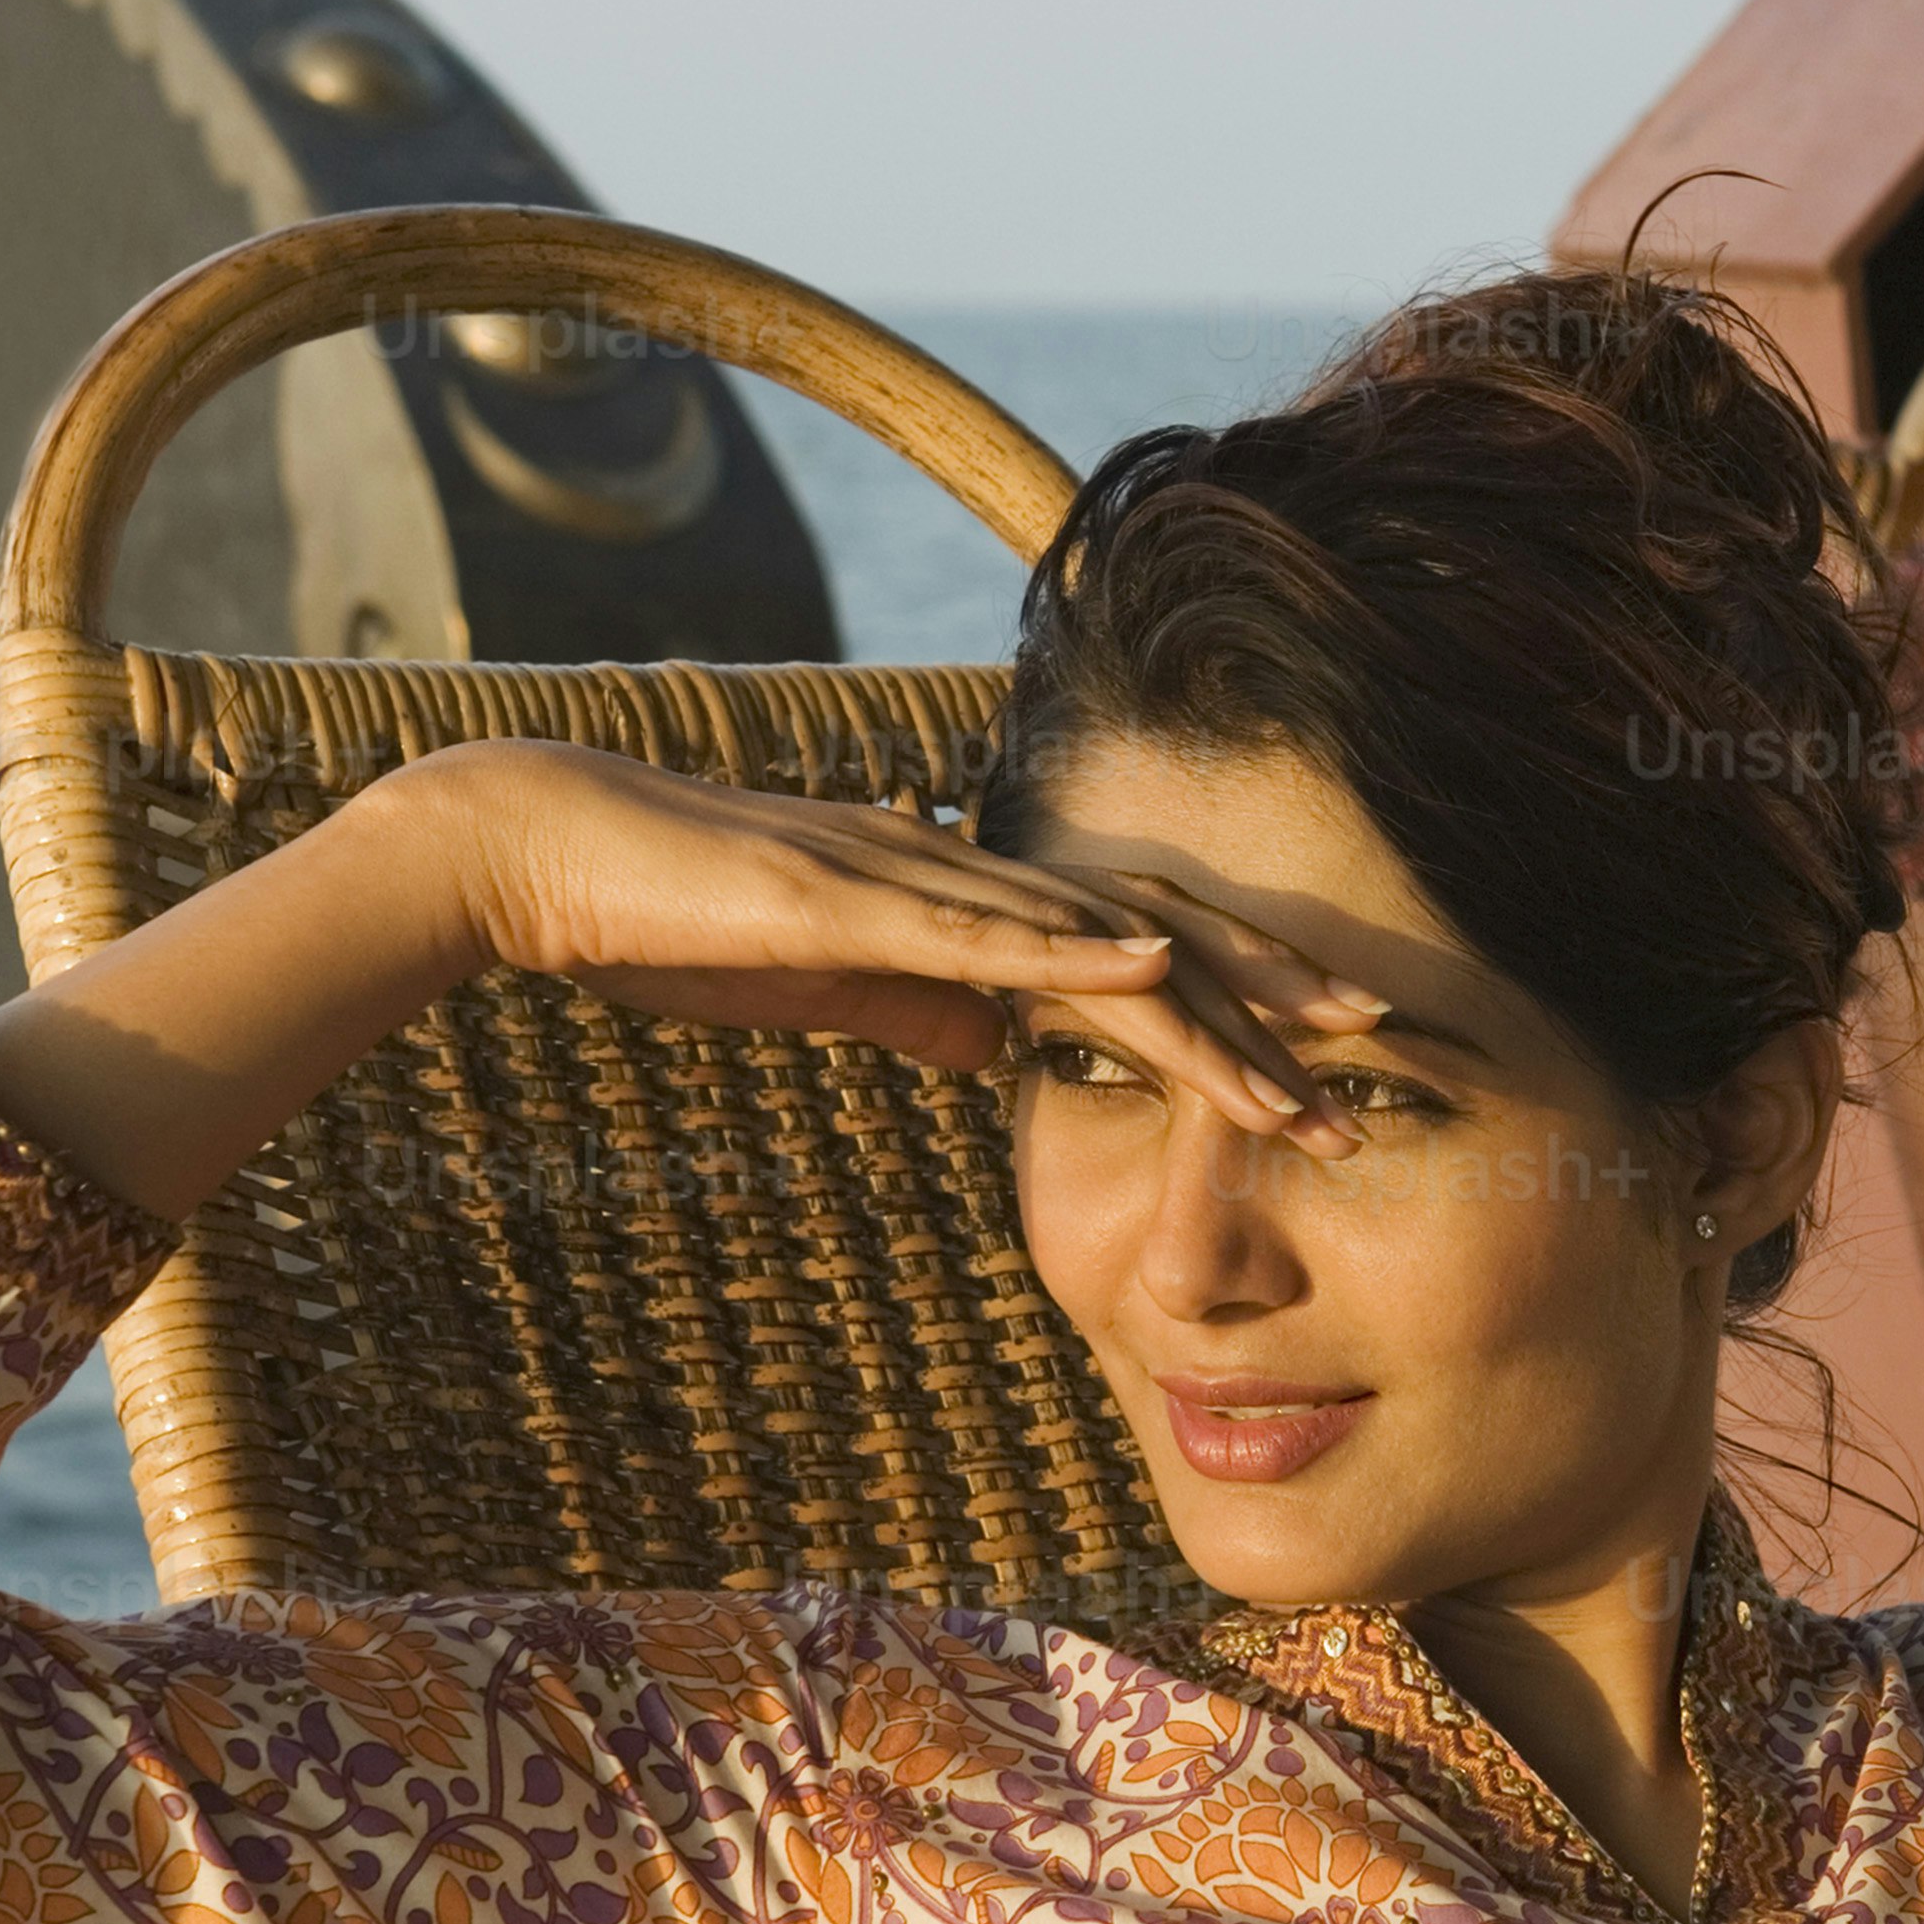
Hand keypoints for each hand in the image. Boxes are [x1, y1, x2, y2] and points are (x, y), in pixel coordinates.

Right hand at [438, 740, 1377, 1140]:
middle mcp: (962, 871)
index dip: (1238, 1008)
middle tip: (1390, 1059)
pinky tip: (1149, 980)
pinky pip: (976, 931)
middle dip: (1274, 1003)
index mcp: (960, 899)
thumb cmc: (665, 919)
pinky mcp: (842, 897)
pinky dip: (1069, 955)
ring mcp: (908, 876)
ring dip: (1210, 1007)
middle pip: (1154, 938)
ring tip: (1312, 1062)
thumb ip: (917, 1007)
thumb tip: (1000, 1057)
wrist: (533, 851)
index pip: (1131, 957)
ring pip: (1092, 943)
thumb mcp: (822, 983)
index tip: (1333, 1072)